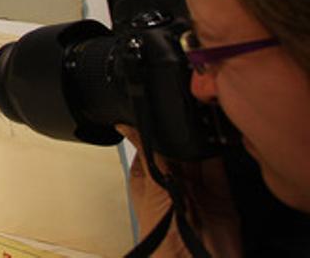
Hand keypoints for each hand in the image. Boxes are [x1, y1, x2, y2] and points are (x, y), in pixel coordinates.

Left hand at [119, 127, 241, 256]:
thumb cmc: (161, 236)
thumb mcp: (151, 187)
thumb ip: (146, 153)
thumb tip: (124, 124)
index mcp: (148, 177)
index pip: (151, 143)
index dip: (155, 128)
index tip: (158, 108)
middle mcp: (173, 182)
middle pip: (178, 147)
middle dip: (181, 134)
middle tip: (182, 118)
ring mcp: (197, 188)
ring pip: (199, 153)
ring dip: (200, 142)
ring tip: (198, 129)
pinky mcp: (221, 195)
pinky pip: (220, 167)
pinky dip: (218, 153)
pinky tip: (214, 141)